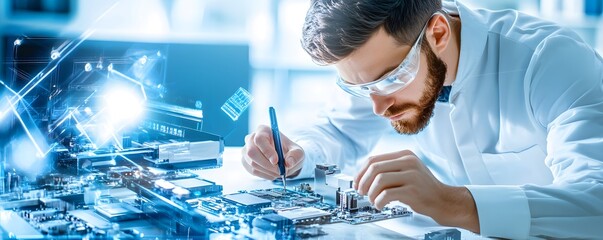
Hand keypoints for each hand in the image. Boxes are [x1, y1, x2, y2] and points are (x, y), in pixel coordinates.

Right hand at [241, 125, 303, 179]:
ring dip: (268, 171)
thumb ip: (295, 156)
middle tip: (280, 170)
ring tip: (279, 171)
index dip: (267, 151)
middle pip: (252, 152)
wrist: (284, 158)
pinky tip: (273, 173)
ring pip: (252, 164)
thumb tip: (289, 163)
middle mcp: (251, 139)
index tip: (276, 161)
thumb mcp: (298, 152)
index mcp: (263, 130)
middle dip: (267, 164)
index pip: (259, 139)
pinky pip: (252, 171)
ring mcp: (246, 150)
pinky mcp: (245, 161)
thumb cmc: (289, 151)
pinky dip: (264, 175)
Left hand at [353, 150, 479, 232]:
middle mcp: (409, 162)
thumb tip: (363, 176)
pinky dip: (378, 201)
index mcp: (405, 155)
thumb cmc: (422, 188)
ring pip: (379, 180)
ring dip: (371, 193)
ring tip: (373, 200)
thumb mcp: (408, 171)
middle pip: (374, 168)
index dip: (361, 172)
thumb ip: (389, 169)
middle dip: (363, 182)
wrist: (443, 200)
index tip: (356, 183)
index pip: (374, 159)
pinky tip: (380, 205)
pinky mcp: (413, 190)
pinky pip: (387, 194)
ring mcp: (412, 175)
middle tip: (361, 192)